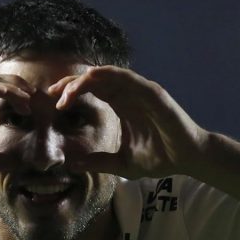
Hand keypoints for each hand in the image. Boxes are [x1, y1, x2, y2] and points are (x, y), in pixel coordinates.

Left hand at [48, 66, 207, 178]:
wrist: (187, 159)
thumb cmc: (159, 158)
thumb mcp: (122, 164)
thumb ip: (98, 161)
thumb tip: (72, 166)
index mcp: (120, 104)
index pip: (91, 90)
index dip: (71, 92)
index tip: (54, 103)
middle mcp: (128, 93)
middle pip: (94, 78)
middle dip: (70, 83)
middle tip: (52, 94)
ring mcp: (140, 90)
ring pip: (106, 74)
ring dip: (83, 81)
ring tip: (65, 94)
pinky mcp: (152, 92)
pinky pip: (126, 76)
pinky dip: (107, 75)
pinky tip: (90, 79)